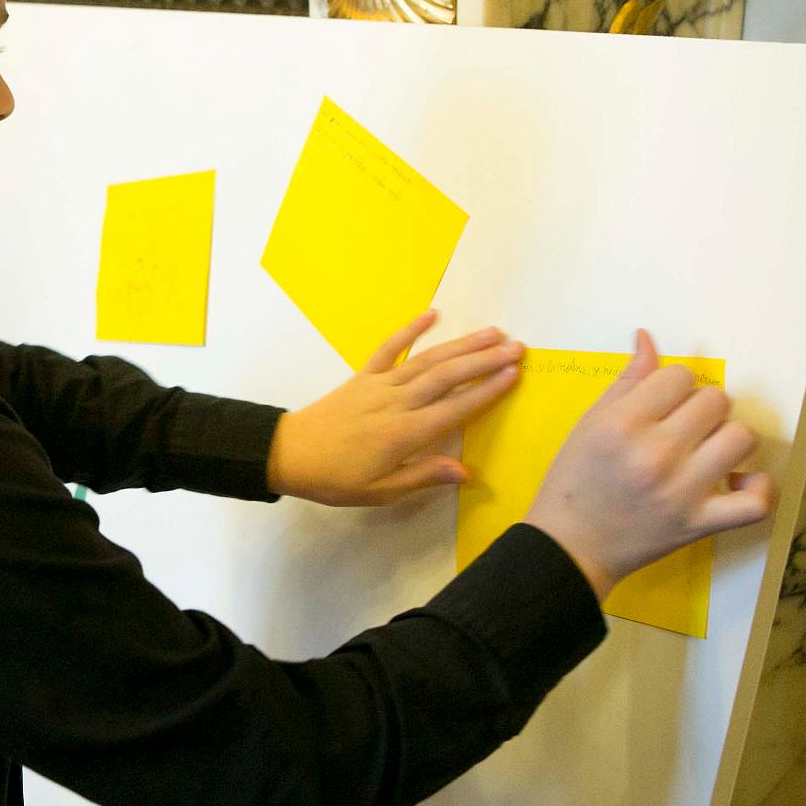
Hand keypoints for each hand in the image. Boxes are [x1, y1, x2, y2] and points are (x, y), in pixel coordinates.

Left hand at [267, 311, 523, 505]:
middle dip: (484, 361)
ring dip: (461, 345)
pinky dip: (410, 330)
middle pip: (447, 377)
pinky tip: (432, 314)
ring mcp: (378, 384)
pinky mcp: (362, 376)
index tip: (514, 374)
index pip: (455, 409)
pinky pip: (389, 348)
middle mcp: (396, 403)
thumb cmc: (336, 479)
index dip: (486, 391)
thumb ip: (423, 476)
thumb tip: (465, 472)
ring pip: (426, 360)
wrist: (288, 454)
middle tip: (517, 347)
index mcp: (404, 434)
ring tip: (492, 333)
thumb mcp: (380, 491)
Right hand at [523, 329, 774, 599]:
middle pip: (714, 400)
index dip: (670, 386)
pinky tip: (736, 481)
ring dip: (727, 438)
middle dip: (699, 408)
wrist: (570, 546)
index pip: (678, 375)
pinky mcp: (701, 523)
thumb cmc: (574, 480)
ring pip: (741, 437)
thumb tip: (648, 338)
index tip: (658, 405)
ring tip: (707, 450)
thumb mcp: (589, 423)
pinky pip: (756, 501)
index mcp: (622, 424)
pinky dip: (756, 487)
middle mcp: (656, 453)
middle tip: (680, 428)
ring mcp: (683, 491)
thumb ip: (626, 381)